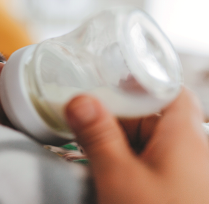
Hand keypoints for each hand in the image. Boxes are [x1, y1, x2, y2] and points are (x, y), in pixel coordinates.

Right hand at [65, 88, 208, 203]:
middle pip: (153, 118)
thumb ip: (97, 136)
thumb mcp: (118, 177)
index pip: (170, 90)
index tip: (109, 85)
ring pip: (150, 145)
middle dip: (118, 122)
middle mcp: (194, 152)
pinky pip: (154, 167)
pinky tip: (114, 181)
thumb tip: (80, 102)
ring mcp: (189, 175)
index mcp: (184, 137)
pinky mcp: (181, 192)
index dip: (140, 83)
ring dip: (122, 147)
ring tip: (99, 162)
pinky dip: (131, 167)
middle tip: (89, 131)